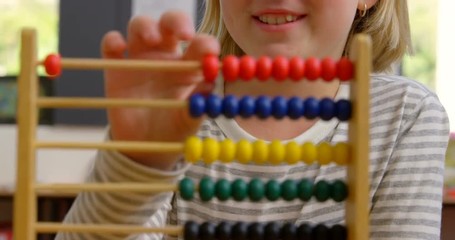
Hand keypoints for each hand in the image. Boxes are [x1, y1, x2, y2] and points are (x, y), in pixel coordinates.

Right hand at [101, 12, 219, 169]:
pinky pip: (111, 44)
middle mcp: (166, 56)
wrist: (144, 147)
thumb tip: (210, 90)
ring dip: (146, 26)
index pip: (201, 44)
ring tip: (151, 39)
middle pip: (171, 24)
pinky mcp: (116, 66)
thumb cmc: (172, 129)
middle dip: (177, 22)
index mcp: (189, 66)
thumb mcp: (187, 121)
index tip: (210, 51)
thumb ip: (197, 106)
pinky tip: (119, 48)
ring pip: (141, 26)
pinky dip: (113, 40)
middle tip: (183, 34)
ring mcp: (140, 58)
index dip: (207, 43)